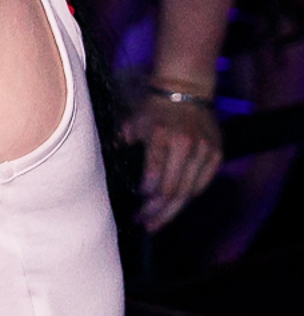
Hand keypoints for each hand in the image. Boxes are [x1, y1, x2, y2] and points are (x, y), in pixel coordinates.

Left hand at [125, 93, 223, 231]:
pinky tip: (174, 207)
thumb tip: (99, 168)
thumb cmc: (153, 109)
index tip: (135, 209)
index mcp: (162, 136)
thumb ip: (119, 146)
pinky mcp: (216, 154)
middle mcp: (186, 144)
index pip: (155, 174)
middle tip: (145, 224)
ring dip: (172, 210)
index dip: (146, 195)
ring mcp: (205, 150)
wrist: (185, 90)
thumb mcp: (131, 123)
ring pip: (189, 191)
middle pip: (174, 189)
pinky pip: (202, 184)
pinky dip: (188, 197)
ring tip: (157, 222)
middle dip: (158, 211)